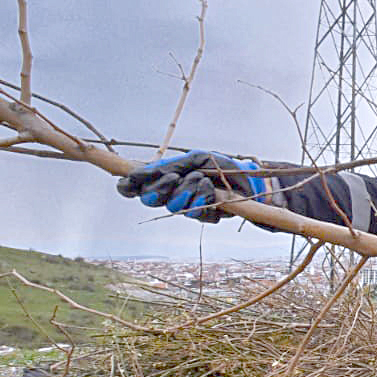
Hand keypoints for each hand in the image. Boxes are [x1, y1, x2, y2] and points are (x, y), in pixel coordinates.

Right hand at [117, 151, 267, 223]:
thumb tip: (136, 173)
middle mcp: (169, 196)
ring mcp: (185, 208)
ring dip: (188, 190)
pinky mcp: (203, 217)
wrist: (246, 177)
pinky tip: (212, 191)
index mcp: (161, 180)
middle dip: (161, 187)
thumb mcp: (192, 159)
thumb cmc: (217, 165)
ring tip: (203, 180)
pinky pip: (195, 213)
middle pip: (149, 200)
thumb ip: (167, 166)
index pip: (132, 188)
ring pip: (173, 206)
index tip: (133, 181)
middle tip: (176, 177)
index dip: (128, 187)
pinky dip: (204, 198)